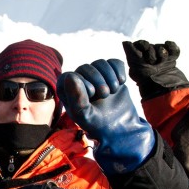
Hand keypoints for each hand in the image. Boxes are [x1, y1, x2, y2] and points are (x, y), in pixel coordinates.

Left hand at [58, 59, 156, 175]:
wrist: (118, 126)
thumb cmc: (96, 122)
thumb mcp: (83, 114)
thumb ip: (75, 97)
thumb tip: (71, 76)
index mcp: (67, 91)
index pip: (68, 76)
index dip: (81, 83)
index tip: (92, 95)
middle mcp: (80, 81)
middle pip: (85, 67)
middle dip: (97, 79)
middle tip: (105, 94)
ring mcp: (96, 76)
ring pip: (100, 63)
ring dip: (109, 76)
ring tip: (113, 90)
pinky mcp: (111, 74)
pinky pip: (113, 62)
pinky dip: (118, 70)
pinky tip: (121, 82)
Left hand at [122, 40, 188, 98]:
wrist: (163, 87)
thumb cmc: (146, 78)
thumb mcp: (135, 66)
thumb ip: (130, 52)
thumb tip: (125, 42)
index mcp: (138, 59)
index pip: (140, 44)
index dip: (143, 45)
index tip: (143, 52)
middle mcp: (148, 58)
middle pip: (151, 45)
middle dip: (152, 53)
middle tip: (152, 63)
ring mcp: (160, 58)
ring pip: (161, 47)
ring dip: (162, 54)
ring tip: (161, 63)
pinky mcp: (171, 60)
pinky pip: (173, 48)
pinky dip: (173, 49)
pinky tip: (171, 55)